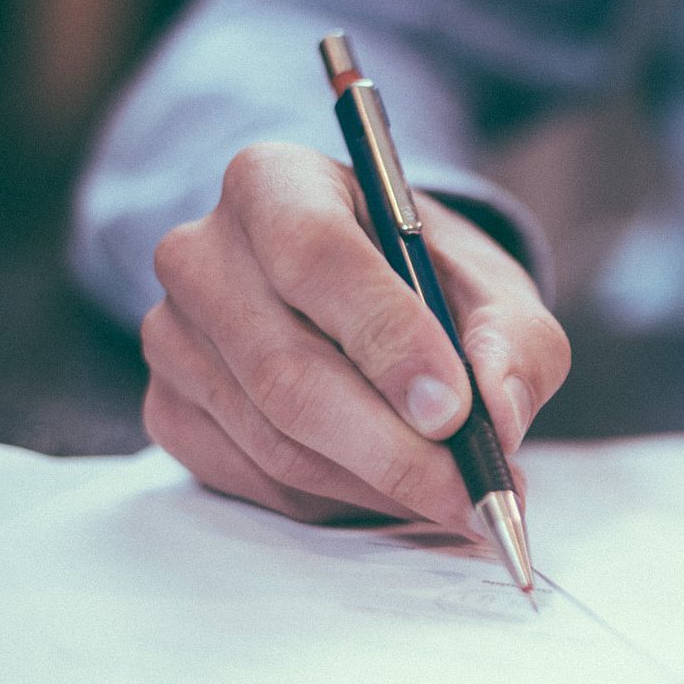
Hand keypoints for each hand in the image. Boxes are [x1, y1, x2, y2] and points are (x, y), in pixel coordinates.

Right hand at [140, 142, 568, 528]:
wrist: (364, 297)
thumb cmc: (426, 281)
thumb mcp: (493, 288)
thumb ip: (514, 341)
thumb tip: (498, 414)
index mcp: (274, 182)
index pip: (316, 256)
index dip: (387, 339)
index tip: (453, 410)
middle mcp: (201, 253)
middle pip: (287, 370)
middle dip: (393, 449)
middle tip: (471, 492)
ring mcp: (173, 337)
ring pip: (275, 441)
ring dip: (377, 485)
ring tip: (453, 496)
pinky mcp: (169, 409)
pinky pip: (256, 480)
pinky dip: (337, 501)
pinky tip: (391, 488)